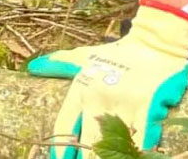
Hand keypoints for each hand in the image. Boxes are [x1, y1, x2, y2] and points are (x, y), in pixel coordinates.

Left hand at [27, 4, 187, 156]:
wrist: (154, 41)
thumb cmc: (117, 52)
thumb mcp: (85, 56)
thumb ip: (60, 63)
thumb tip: (33, 67)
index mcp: (81, 87)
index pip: (64, 125)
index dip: (60, 148)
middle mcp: (98, 96)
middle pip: (87, 140)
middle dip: (86, 158)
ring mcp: (123, 101)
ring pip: (113, 141)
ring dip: (110, 155)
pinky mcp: (149, 104)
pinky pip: (142, 135)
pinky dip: (138, 149)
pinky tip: (135, 155)